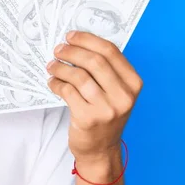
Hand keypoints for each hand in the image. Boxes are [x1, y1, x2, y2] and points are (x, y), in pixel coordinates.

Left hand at [46, 31, 141, 162]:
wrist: (101, 149)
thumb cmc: (104, 114)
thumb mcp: (114, 91)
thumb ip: (103, 69)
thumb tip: (76, 43)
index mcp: (133, 83)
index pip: (110, 51)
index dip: (87, 39)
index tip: (70, 36)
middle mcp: (124, 96)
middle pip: (94, 61)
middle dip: (71, 51)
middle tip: (58, 50)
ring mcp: (107, 108)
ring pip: (79, 76)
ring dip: (60, 67)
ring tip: (52, 66)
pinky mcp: (89, 118)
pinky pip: (67, 91)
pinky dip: (56, 83)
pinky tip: (52, 82)